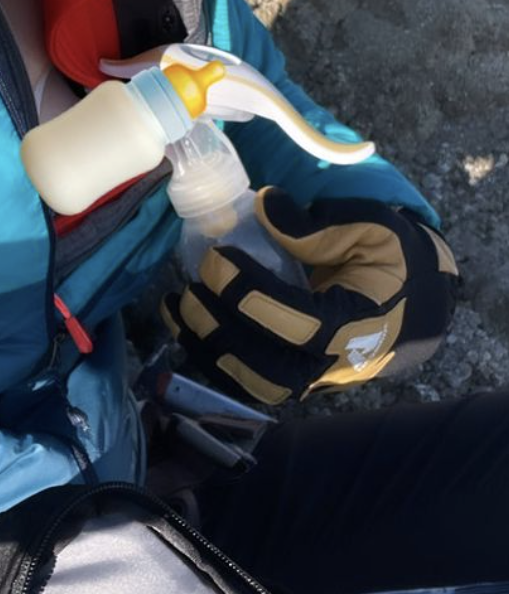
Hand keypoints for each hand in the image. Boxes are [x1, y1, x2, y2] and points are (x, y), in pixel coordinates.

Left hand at [160, 188, 459, 404]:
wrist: (420, 300)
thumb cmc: (394, 258)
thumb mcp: (371, 228)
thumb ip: (317, 225)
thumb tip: (263, 208)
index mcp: (362, 321)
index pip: (299, 322)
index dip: (251, 296)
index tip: (217, 260)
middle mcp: (338, 362)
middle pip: (269, 368)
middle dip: (220, 330)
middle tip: (189, 289)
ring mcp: (318, 379)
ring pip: (255, 385)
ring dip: (207, 351)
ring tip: (174, 308)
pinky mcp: (301, 380)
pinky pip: (252, 383)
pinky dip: (214, 360)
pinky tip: (186, 328)